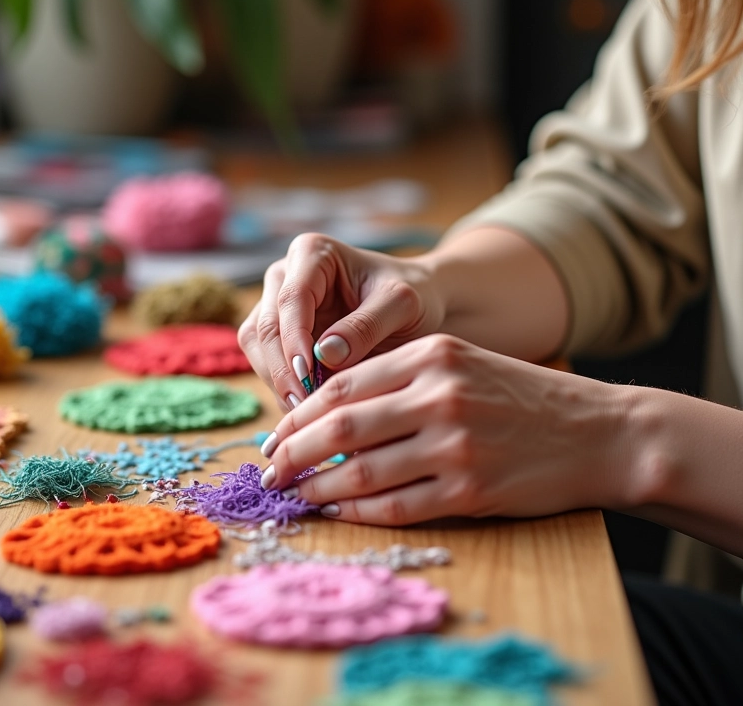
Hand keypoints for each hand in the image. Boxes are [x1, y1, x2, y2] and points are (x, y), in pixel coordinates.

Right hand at [238, 233, 445, 410]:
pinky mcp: (278, 336)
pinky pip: (266, 364)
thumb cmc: (413, 295)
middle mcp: (285, 276)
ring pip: (258, 349)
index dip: (294, 339)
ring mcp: (277, 306)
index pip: (292, 298)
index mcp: (312, 254)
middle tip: (306, 406)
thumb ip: (366, 326)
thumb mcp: (401, 305)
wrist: (417, 305)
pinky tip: (309, 408)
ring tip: (309, 411)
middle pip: (266, 327)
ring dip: (278, 382)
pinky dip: (284, 388)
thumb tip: (324, 355)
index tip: (308, 375)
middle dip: (283, 369)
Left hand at [258, 334, 630, 524]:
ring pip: (361, 470)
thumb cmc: (522, 397)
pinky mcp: (470, 490)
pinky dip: (357, 511)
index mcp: (432, 355)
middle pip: (341, 426)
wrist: (598, 431)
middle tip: (268, 469)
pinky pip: (395, 504)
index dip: (300, 412)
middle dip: (293, 450)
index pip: (343, 384)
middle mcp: (439, 395)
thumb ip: (400, 381)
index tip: (276, 433)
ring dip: (318, 486)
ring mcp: (455, 444)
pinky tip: (336, 512)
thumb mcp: (461, 364)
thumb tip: (332, 416)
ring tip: (293, 494)